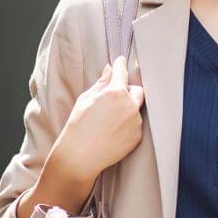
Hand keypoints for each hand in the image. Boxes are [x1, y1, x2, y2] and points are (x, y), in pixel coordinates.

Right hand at [52, 55, 145, 182]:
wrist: (80, 155)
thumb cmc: (79, 126)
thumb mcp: (86, 99)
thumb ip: (101, 83)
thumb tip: (110, 70)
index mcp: (115, 93)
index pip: (122, 72)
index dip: (120, 65)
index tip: (120, 61)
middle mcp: (129, 106)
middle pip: (138, 90)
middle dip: (128, 90)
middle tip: (114, 97)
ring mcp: (135, 122)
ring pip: (136, 108)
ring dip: (127, 109)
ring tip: (108, 120)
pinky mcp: (137, 136)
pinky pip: (136, 124)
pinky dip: (127, 124)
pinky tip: (112, 131)